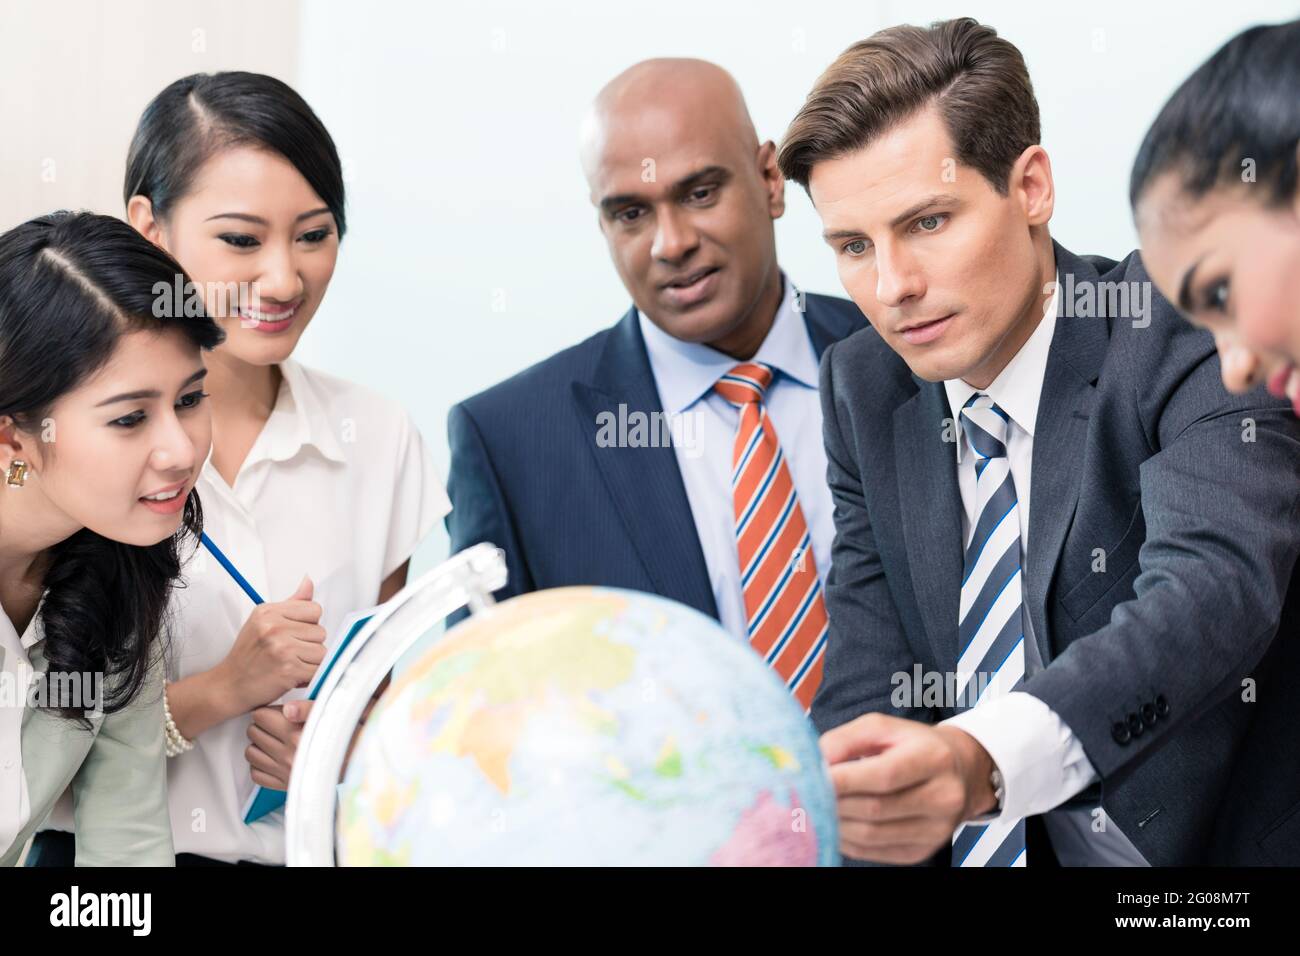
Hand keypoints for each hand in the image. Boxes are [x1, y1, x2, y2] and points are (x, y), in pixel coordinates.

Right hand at [215, 575, 326, 712]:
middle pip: (321, 632)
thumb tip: (308, 581)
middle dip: (309, 645)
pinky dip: (309, 677)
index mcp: (269, 611)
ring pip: (322, 651)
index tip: (294, 635)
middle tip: (289, 654)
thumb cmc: (247, 656)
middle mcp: (274, 627)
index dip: (309, 625)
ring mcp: (282, 648)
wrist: (229, 685)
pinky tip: (292, 676)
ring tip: (290, 664)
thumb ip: (292, 603)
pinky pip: (318, 670)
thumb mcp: (263, 621)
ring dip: (310, 662)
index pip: (315, 609)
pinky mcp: (288, 669)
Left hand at [245, 698, 372, 787]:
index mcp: (297, 734)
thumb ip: (310, 708)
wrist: (364, 763)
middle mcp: (287, 754)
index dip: (268, 709)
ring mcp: (284, 771)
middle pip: (253, 732)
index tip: (277, 711)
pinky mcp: (286, 786)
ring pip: (251, 753)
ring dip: (259, 744)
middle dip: (262, 725)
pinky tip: (273, 757)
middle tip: (275, 723)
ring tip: (274, 739)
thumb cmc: (353, 734)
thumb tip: (287, 708)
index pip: (260, 716)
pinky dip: (261, 765)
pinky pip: (257, 775)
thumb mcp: (337, 712)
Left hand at [820, 712, 997, 863]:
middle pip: (876, 808)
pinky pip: (876, 852)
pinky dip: (848, 840)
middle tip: (805, 794)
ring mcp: (936, 830)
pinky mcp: (923, 851)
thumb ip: (846, 739)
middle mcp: (943, 797)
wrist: (959, 771)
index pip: (883, 776)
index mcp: (934, 759)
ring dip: (837, 824)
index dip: (844, 780)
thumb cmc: (912, 745)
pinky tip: (835, 824)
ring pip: (873, 835)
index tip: (811, 777)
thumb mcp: (882, 727)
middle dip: (834, 802)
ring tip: (816, 808)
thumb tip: (816, 761)